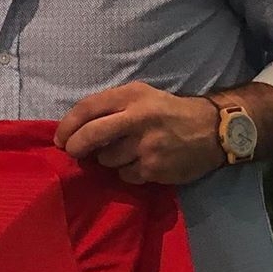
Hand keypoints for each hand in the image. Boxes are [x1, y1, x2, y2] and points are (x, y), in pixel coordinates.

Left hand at [55, 82, 223, 185]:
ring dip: (108, 160)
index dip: (67, 124)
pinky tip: (141, 163)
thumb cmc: (169, 111)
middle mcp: (138, 119)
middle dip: (75, 146)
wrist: (212, 130)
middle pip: (91, 136)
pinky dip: (127, 172)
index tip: (60, 137)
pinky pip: (125, 175)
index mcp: (132, 96)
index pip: (88, 108)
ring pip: (107, 159)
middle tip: (72, 151)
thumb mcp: (142, 96)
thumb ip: (112, 107)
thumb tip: (76, 128)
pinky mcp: (154, 168)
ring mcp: (146, 146)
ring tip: (124, 152)